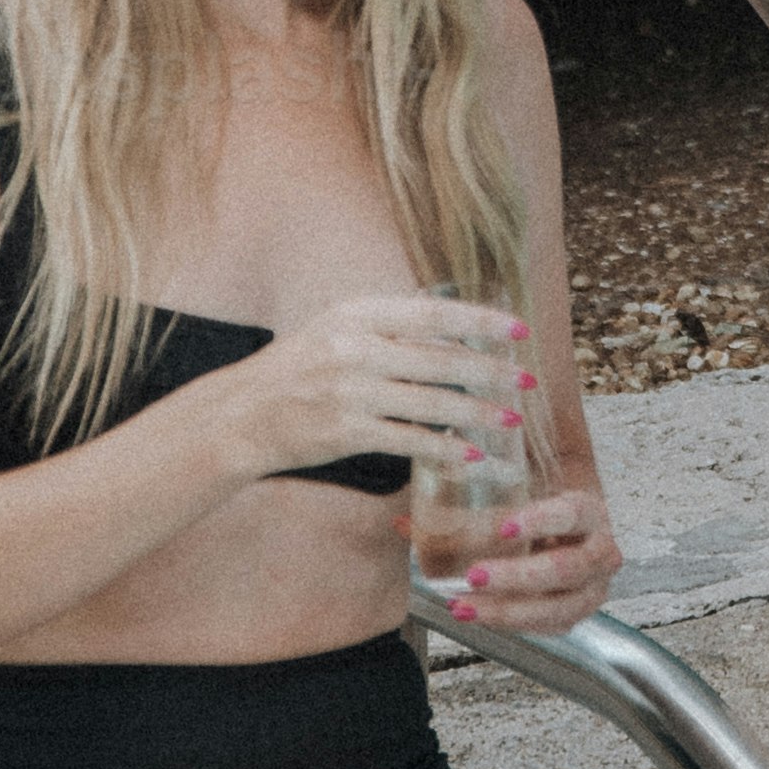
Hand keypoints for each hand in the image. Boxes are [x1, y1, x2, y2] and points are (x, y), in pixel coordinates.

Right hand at [230, 290, 525, 486]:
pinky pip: (410, 440)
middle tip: (527, 380)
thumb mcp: (337, 330)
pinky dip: (444, 448)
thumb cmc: (297, 371)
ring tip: (509, 419)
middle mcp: (355, 347)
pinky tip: (471, 454)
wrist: (240, 415)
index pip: (433, 313)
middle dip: (491, 371)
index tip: (519, 329)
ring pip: (432, 402)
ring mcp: (350, 390)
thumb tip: (455, 333)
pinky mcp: (346, 431)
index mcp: (357, 313)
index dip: (481, 321)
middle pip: (441, 359)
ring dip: (478, 413)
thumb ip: (389, 328)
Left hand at [427, 480, 621, 630]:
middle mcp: (599, 550)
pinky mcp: (575, 611)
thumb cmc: (539, 497)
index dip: (540, 521)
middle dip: (517, 576)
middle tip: (474, 576)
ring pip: (559, 608)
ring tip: (464, 606)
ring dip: (509, 611)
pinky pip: (548, 626)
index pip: (571, 513)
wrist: (565, 521)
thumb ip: (469, 486)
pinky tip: (477, 615)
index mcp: (589, 510)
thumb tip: (403, 520)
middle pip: (565, 569)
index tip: (502, 527)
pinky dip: (511, 623)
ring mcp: (592, 587)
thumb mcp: (515, 483)